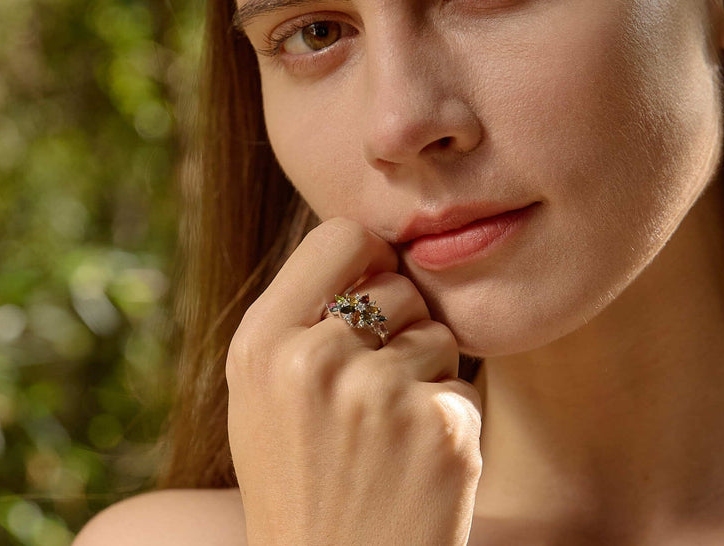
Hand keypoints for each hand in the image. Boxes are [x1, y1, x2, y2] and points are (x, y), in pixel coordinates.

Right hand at [226, 218, 483, 544]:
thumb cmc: (300, 487)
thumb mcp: (261, 398)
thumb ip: (300, 320)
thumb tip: (371, 245)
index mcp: (259, 345)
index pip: (341, 236)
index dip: (368, 260)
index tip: (371, 294)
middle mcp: (314, 360)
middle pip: (398, 287)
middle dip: (400, 332)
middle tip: (371, 403)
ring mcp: (379, 394)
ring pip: (438, 335)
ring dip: (427, 377)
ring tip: (388, 441)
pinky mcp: (441, 428)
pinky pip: (464, 388)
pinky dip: (450, 425)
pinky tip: (416, 469)